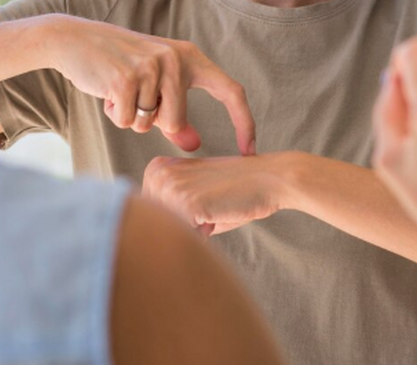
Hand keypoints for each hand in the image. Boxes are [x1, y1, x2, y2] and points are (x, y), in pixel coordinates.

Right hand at [45, 16, 255, 154]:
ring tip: (119, 90)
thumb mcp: (154, 86)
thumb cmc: (119, 67)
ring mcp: (151, 67)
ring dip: (130, 117)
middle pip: (176, 121)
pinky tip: (106, 91)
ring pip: (148, 123)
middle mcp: (175, 58)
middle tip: (134, 97)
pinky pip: (126, 121)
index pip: (232, 91)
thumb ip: (175, 113)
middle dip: (152, 122)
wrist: (76, 40)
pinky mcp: (126, 79)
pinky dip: (115, 114)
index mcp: (190, 57)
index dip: (244, 122)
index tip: (250, 151)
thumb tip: (194, 144)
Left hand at [142, 155, 285, 235]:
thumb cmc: (235, 194)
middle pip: (158, 228)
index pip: (150, 219)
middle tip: (209, 207)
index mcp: (156, 169)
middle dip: (185, 228)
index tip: (202, 202)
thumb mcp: (192, 198)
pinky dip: (203, 236)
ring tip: (213, 210)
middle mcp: (157, 174)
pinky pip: (186, 238)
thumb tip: (147, 246)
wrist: (269, 179)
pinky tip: (217, 213)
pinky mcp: (186, 202)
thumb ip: (168, 213)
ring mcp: (170, 187)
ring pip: (171, 234)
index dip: (180, 221)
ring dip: (194, 232)